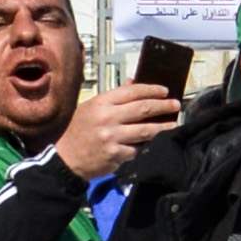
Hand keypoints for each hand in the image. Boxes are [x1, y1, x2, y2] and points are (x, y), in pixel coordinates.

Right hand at [57, 80, 183, 179]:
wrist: (64, 158)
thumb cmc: (78, 130)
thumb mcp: (92, 107)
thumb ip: (114, 96)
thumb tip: (134, 83)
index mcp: (102, 103)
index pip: (133, 91)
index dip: (152, 89)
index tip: (165, 91)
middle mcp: (108, 118)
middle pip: (143, 109)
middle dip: (163, 106)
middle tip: (176, 105)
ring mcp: (112, 138)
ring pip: (146, 131)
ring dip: (163, 127)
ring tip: (173, 125)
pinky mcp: (116, 155)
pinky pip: (138, 149)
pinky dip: (148, 146)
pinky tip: (156, 143)